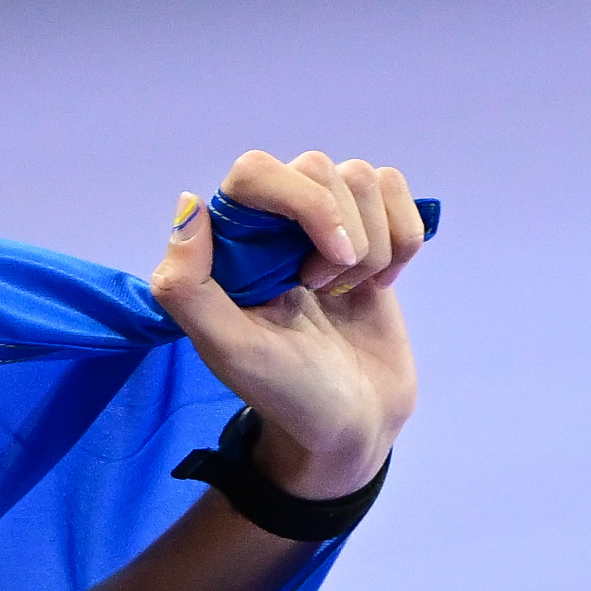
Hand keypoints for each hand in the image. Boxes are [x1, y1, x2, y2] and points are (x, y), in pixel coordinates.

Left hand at [147, 147, 422, 497]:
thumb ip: (188, 285)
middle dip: (339, 234)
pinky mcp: (373, 232)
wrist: (352, 421)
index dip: (300, 204)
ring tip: (347, 294)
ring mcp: (326, 224)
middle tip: (323, 293)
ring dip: (373, 244)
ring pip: (365, 179)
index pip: (256, 171)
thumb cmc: (285, 391)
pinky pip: (396, 191)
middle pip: (319, 169)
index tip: (314, 271)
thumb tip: (188, 203)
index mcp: (229, 243)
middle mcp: (273, 223)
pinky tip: (379, 285)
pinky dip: (403, 240)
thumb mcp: (227, 349)